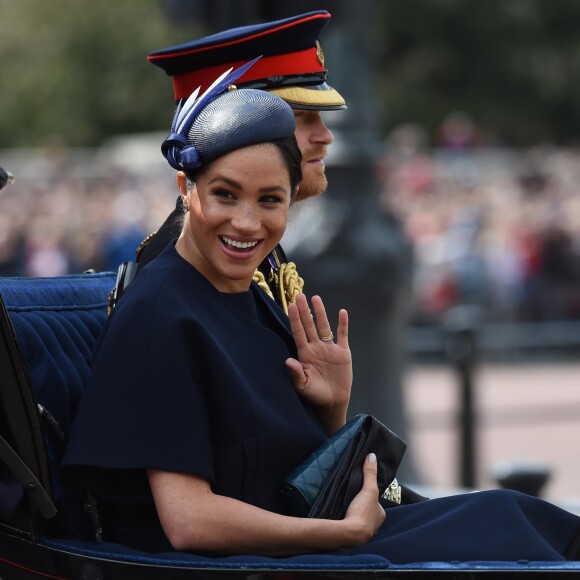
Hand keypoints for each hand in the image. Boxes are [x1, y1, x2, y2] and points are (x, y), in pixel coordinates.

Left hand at [285, 294, 351, 432]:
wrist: (333, 401)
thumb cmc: (315, 394)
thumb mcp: (303, 386)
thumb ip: (296, 373)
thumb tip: (287, 361)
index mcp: (304, 354)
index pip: (298, 332)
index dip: (295, 319)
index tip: (290, 305)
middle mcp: (316, 347)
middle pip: (309, 325)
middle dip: (304, 311)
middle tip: (299, 295)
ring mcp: (329, 348)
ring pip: (324, 326)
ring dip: (320, 312)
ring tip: (316, 298)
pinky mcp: (343, 352)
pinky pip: (342, 335)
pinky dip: (343, 324)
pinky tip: (342, 312)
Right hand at [342, 453, 385, 543]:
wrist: (350, 534)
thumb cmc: (362, 513)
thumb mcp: (368, 489)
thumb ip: (370, 473)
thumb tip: (371, 456)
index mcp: (380, 515)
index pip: (375, 501)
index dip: (368, 495)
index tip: (360, 491)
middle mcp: (375, 524)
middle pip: (367, 510)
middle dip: (361, 505)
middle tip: (351, 498)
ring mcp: (365, 532)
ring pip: (360, 519)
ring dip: (354, 514)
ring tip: (346, 506)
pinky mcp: (354, 536)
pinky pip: (351, 525)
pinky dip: (348, 521)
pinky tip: (342, 517)